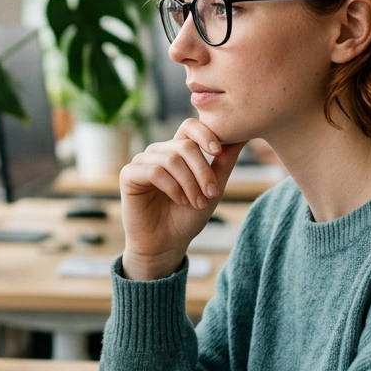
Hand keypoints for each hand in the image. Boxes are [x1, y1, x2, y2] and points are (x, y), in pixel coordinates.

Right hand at [120, 118, 246, 280]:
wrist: (167, 244)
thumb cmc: (188, 217)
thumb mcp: (212, 189)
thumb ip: (224, 162)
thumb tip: (242, 136)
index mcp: (177, 150)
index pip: (189, 126)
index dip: (205, 134)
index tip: (218, 152)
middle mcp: (158, 152)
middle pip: (185, 146)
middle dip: (202, 171)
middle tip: (211, 194)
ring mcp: (142, 161)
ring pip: (171, 159)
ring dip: (189, 183)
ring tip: (197, 203)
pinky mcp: (129, 175)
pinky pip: (154, 171)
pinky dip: (172, 187)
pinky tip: (180, 201)